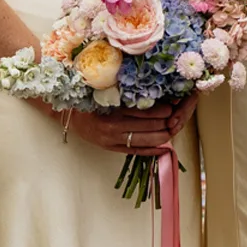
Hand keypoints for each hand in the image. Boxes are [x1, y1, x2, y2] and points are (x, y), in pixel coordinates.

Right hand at [62, 98, 195, 155]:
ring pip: (147, 141)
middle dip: (168, 122)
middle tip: (178, 115)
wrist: (69, 117)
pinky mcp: (112, 149)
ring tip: (173, 128)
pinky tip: (165, 148)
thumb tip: (154, 94)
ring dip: (164, 135)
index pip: (146, 112)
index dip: (163, 109)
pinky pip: (137, 151)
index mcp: (113, 112)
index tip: (173, 104)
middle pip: (150, 127)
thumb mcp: (107, 94)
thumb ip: (128, 95)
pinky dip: (154, 150)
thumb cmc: (89, 101)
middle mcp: (114, 128)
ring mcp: (113, 141)